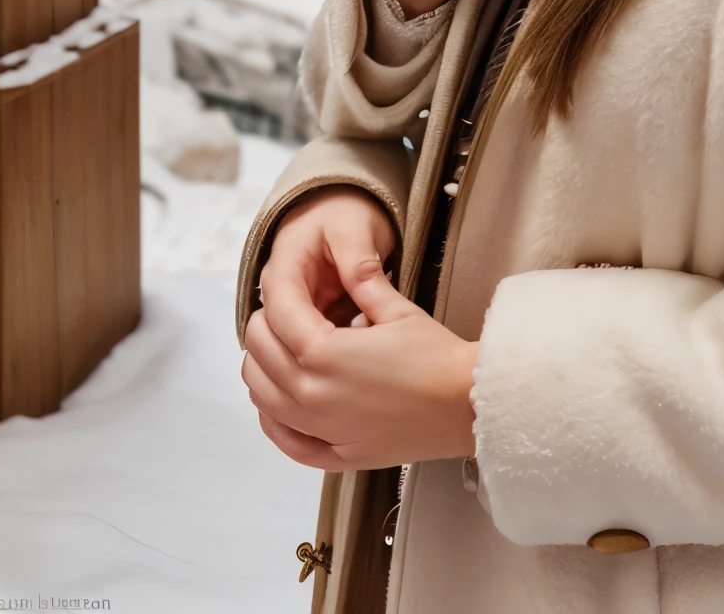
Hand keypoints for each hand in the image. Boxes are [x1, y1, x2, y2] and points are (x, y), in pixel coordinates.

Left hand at [242, 186, 477, 469]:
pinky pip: (285, 440)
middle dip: (264, 329)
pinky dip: (270, 419)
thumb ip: (362, 286)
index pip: (277, 318)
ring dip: (261, 369)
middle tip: (284, 313)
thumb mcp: (398, 310)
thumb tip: (344, 267)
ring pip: (262, 398)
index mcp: (325, 353)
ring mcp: (320, 430)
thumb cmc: (437, 357)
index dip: (275, 296)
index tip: (281, 286)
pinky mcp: (335, 455)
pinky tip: (276, 403)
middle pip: (258, 357)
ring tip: (281, 349)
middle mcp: (311, 394)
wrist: (466, 406)